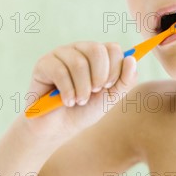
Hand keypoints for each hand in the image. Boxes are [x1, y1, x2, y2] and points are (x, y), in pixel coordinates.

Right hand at [21, 42, 137, 140]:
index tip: (109, 85)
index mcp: (98, 55)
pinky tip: (66, 101)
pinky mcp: (44, 64)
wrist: (60, 127)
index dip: (115, 68)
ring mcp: (61, 54)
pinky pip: (60, 71)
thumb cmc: (86, 109)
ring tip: (79, 100)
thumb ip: (126, 80)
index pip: (113, 48)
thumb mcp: (112, 97)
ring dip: (82, 89)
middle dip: (99, 77)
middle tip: (94, 92)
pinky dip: (67, 91)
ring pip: (78, 63)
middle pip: (96, 50)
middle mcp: (80, 50)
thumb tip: (132, 59)